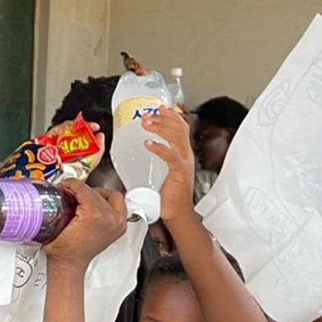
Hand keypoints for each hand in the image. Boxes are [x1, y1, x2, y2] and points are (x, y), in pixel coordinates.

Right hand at [44, 182, 126, 268]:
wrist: (68, 264)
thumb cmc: (62, 249)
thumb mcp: (58, 220)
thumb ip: (62, 200)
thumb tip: (64, 188)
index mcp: (95, 215)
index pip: (83, 188)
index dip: (70, 184)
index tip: (65, 185)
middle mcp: (110, 218)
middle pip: (96, 191)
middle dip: (81, 190)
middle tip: (71, 192)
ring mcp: (117, 223)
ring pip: (110, 196)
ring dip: (95, 195)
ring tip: (82, 198)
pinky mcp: (119, 228)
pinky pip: (118, 206)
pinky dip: (107, 202)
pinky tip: (95, 204)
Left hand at [141, 109, 194, 223]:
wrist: (177, 214)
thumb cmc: (168, 196)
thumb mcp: (161, 173)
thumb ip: (154, 162)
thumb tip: (136, 154)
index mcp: (182, 154)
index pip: (181, 128)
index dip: (171, 116)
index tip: (159, 107)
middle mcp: (186, 155)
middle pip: (179, 129)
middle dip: (162, 118)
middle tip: (147, 114)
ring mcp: (184, 164)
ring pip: (176, 138)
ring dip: (160, 127)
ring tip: (146, 123)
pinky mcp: (180, 174)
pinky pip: (171, 157)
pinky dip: (160, 148)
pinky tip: (148, 144)